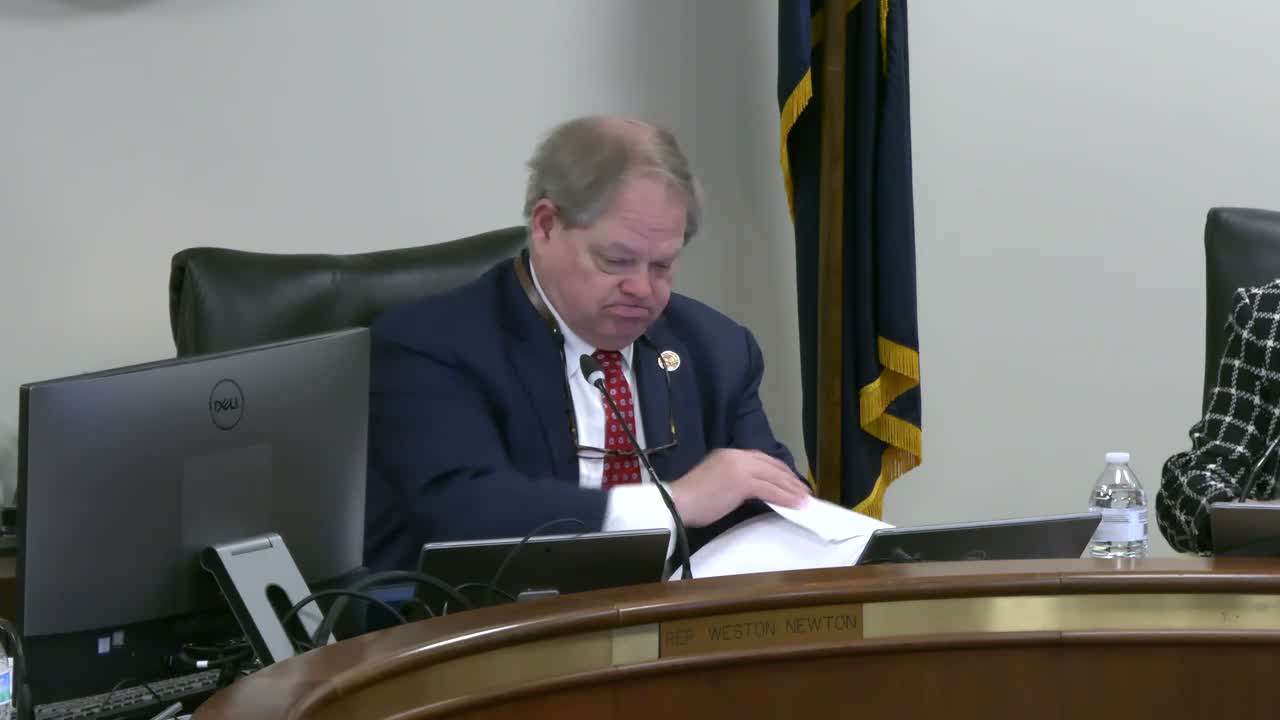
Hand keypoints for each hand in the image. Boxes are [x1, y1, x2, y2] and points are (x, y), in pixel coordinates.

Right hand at [668, 449, 810, 526]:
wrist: (677, 503)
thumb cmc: (692, 499)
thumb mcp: (716, 482)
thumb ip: (735, 481)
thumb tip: (754, 492)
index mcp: (729, 454)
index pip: (761, 459)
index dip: (778, 470)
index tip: (790, 481)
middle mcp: (737, 456)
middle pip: (771, 465)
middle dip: (789, 478)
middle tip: (804, 490)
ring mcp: (740, 467)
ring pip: (774, 476)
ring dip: (791, 488)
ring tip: (805, 498)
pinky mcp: (742, 482)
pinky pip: (770, 489)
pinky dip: (785, 497)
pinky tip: (796, 504)